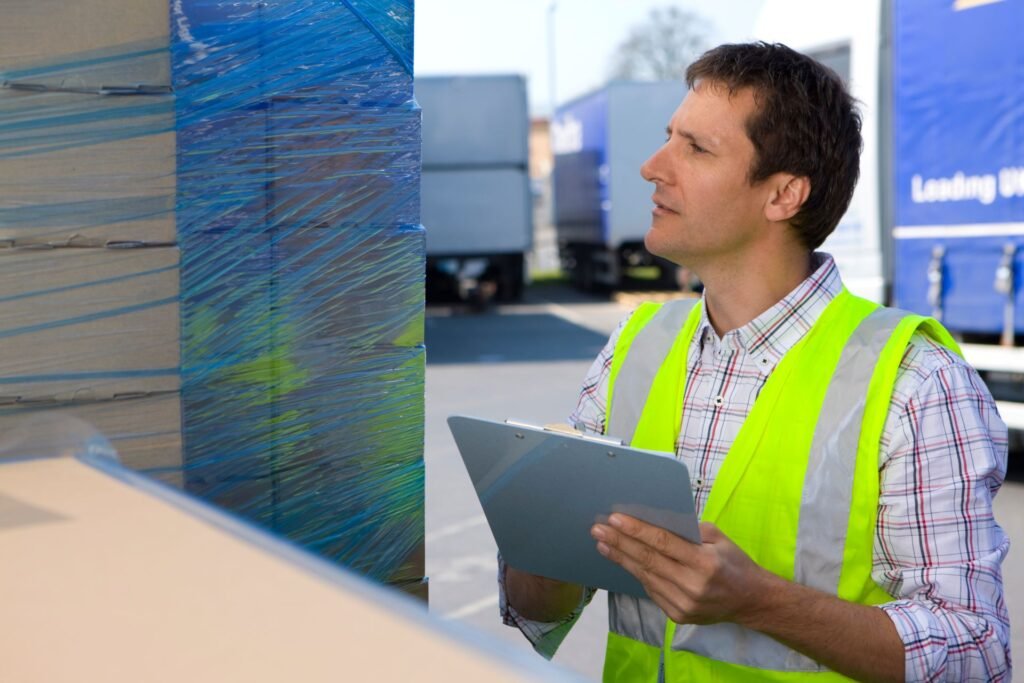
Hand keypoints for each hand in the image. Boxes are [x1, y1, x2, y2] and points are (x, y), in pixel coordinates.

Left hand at [591, 515, 770, 625]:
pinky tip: (622, 560)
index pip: (663, 543)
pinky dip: (636, 574)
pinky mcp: (677, 615)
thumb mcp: (719, 539)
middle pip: (648, 560)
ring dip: (621, 558)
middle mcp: (691, 586)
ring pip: (645, 576)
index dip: (636, 530)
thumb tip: (656, 520)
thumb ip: (690, 530)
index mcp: (704, 563)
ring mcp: (683, 604)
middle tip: (598, 529)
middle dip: (619, 542)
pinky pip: (651, 590)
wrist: (750, 601)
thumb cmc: (734, 563)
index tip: (614, 518)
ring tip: (602, 543)